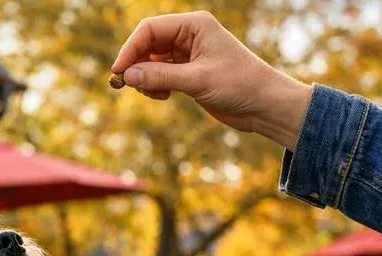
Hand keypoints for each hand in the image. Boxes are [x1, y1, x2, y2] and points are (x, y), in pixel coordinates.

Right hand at [111, 11, 311, 149]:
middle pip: (147, 44)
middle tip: (127, 85)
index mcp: (195, 25)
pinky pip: (160, 74)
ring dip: (145, 77)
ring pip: (151, 61)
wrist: (263, 105)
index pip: (150, 29)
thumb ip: (161, 76)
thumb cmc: (239, 85)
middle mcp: (190, 35)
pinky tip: (163, 96)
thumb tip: (127, 76)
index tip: (118, 71)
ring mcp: (188, 54)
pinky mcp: (188, 72)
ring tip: (154, 93)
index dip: (130, 48)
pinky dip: (155, 85)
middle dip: (136, 64)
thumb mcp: (197, 80)